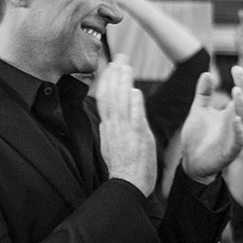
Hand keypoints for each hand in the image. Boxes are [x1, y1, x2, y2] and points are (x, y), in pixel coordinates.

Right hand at [97, 54, 156, 196]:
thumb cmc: (125, 168)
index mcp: (108, 128)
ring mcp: (125, 132)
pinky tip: (135, 91)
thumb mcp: (113, 145)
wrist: (128, 185)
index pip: (105, 99)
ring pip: (121, 103)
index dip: (108, 81)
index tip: (112, 65)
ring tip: (126, 66)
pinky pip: (135, 119)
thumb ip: (112, 129)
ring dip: (123, 83)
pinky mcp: (137, 139)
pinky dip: (134, 105)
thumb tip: (108, 118)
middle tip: (119, 57)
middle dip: (115, 75)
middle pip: (111, 96)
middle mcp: (114, 127)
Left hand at [179, 65, 242, 183]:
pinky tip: (234, 118)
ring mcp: (235, 137)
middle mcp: (235, 123)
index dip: (240, 81)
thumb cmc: (197, 137)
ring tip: (237, 92)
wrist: (191, 161)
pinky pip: (239, 140)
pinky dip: (239, 130)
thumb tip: (207, 73)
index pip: (240, 94)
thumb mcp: (199, 110)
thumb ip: (204, 93)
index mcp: (229, 113)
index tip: (236, 68)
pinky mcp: (231, 151)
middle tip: (239, 75)